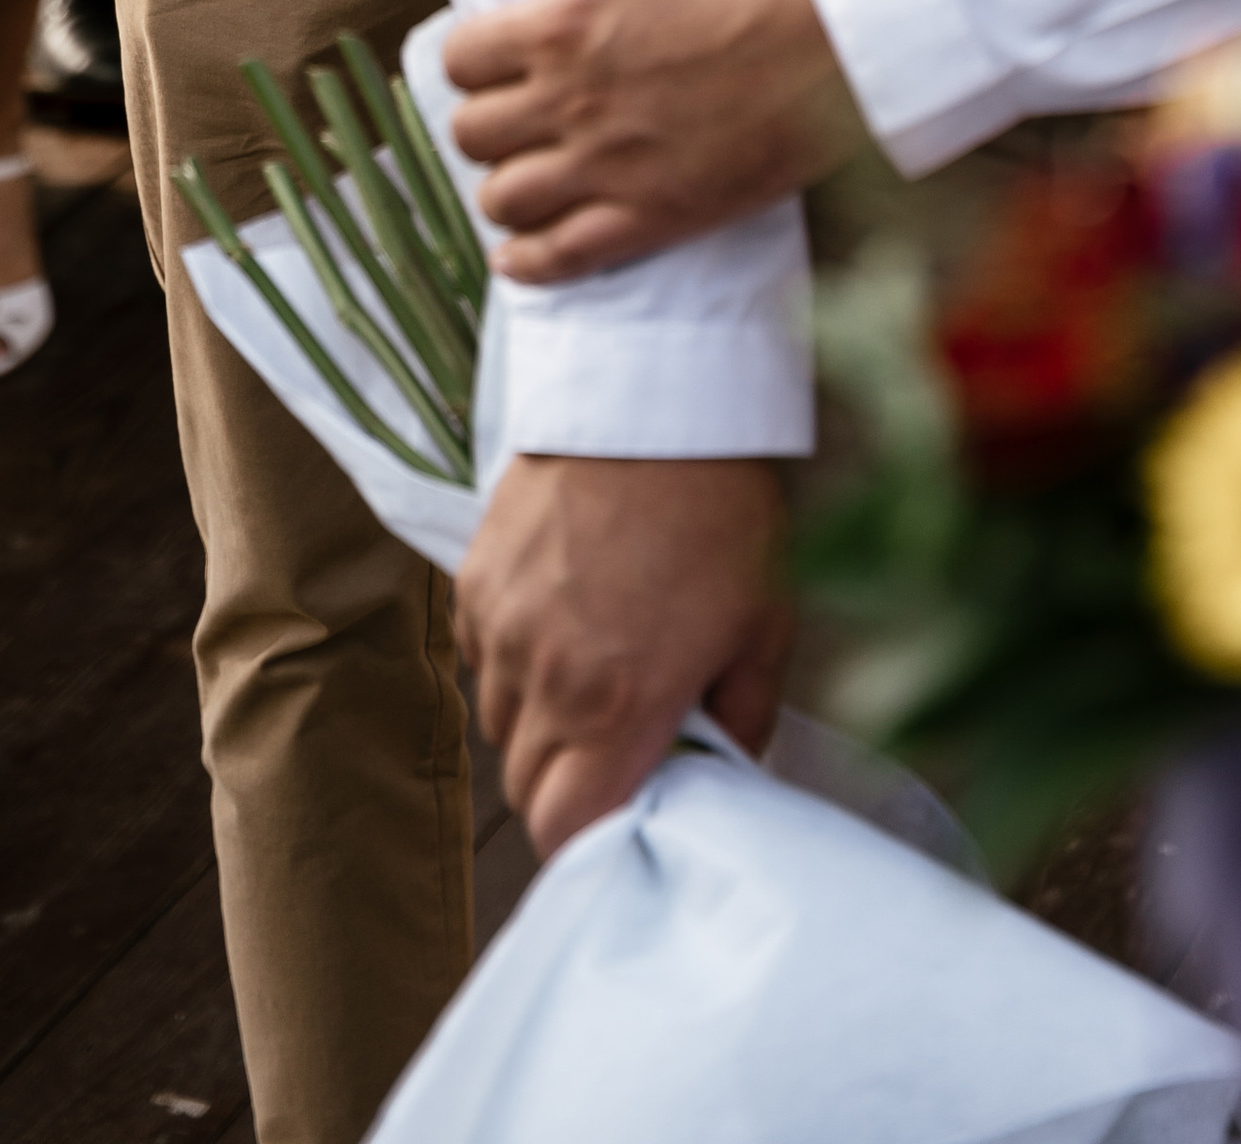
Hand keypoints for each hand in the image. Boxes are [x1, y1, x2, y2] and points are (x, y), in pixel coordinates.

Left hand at [443, 0, 857, 281]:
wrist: (857, 24)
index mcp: (564, 24)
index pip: (457, 59)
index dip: (470, 54)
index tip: (499, 49)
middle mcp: (575, 104)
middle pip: (472, 136)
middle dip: (487, 119)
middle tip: (521, 106)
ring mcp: (615, 168)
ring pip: (505, 203)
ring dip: (510, 187)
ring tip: (536, 169)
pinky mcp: (662, 217)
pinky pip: (562, 262)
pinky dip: (535, 262)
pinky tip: (535, 250)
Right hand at [455, 452, 789, 855]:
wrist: (653, 401)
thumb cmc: (722, 511)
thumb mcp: (766, 623)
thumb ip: (743, 717)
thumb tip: (726, 770)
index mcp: (619, 706)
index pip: (565, 829)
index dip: (591, 838)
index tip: (625, 812)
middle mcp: (546, 679)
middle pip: (525, 784)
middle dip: (567, 782)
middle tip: (617, 742)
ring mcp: (501, 628)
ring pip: (500, 721)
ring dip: (538, 719)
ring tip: (593, 669)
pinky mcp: (474, 581)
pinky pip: (481, 657)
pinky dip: (512, 658)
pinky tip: (562, 618)